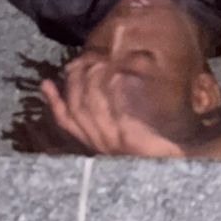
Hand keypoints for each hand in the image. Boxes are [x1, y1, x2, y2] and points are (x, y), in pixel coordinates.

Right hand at [41, 58, 182, 156]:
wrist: (175, 160)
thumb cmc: (152, 139)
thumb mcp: (124, 126)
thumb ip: (108, 110)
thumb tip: (103, 79)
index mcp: (95, 141)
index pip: (65, 122)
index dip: (53, 101)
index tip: (46, 82)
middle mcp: (99, 143)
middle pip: (75, 110)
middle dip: (73, 83)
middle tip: (77, 61)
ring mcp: (113, 141)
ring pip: (90, 108)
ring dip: (91, 81)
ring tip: (96, 61)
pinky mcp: (129, 138)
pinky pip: (115, 111)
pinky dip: (114, 90)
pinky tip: (117, 74)